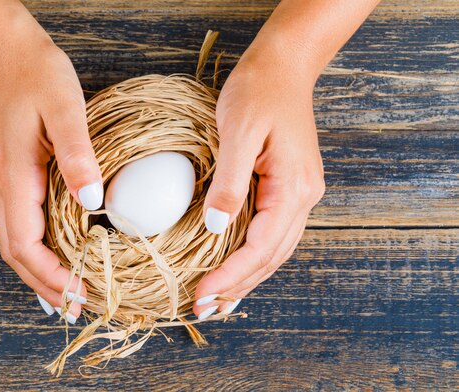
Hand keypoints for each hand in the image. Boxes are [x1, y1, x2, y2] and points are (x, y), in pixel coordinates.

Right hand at [0, 29, 103, 323]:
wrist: (10, 53)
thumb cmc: (39, 76)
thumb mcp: (65, 109)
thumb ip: (78, 157)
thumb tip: (94, 204)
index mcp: (13, 176)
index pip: (25, 244)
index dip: (51, 276)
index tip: (81, 295)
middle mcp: (2, 186)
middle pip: (16, 253)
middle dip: (45, 285)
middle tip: (79, 308)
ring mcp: (4, 182)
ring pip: (16, 242)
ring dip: (41, 273)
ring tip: (69, 294)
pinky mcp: (12, 175)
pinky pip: (21, 225)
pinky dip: (39, 251)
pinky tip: (57, 257)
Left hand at [193, 51, 324, 318]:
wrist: (282, 66)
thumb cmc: (259, 91)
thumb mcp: (238, 132)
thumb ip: (229, 183)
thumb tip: (217, 229)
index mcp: (293, 188)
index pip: (261, 247)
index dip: (230, 276)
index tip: (201, 296)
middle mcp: (303, 198)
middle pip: (271, 257)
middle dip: (238, 287)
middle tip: (204, 310)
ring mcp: (299, 194)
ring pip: (274, 250)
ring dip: (246, 278)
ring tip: (218, 301)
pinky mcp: (288, 188)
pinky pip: (271, 232)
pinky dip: (252, 256)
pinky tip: (235, 266)